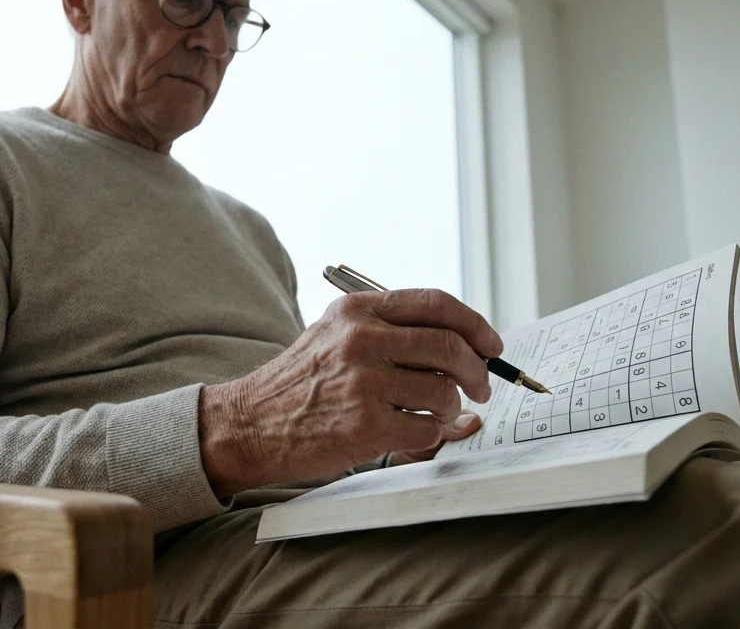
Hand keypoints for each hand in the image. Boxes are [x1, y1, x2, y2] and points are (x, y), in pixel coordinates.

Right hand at [199, 289, 501, 495]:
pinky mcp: (366, 424)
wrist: (248, 424)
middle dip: (478, 370)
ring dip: (450, 409)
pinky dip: (431, 437)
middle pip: (450, 345)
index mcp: (357, 310)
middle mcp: (361, 338)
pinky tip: (412, 434)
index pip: (436, 303)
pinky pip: (428, 429)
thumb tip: (465, 353)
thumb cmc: (298, 385)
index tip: (491, 345)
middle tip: (481, 387)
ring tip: (434, 415)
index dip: (475, 324)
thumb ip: (393, 337)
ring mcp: (363, 381)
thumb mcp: (335, 337)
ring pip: (444, 391)